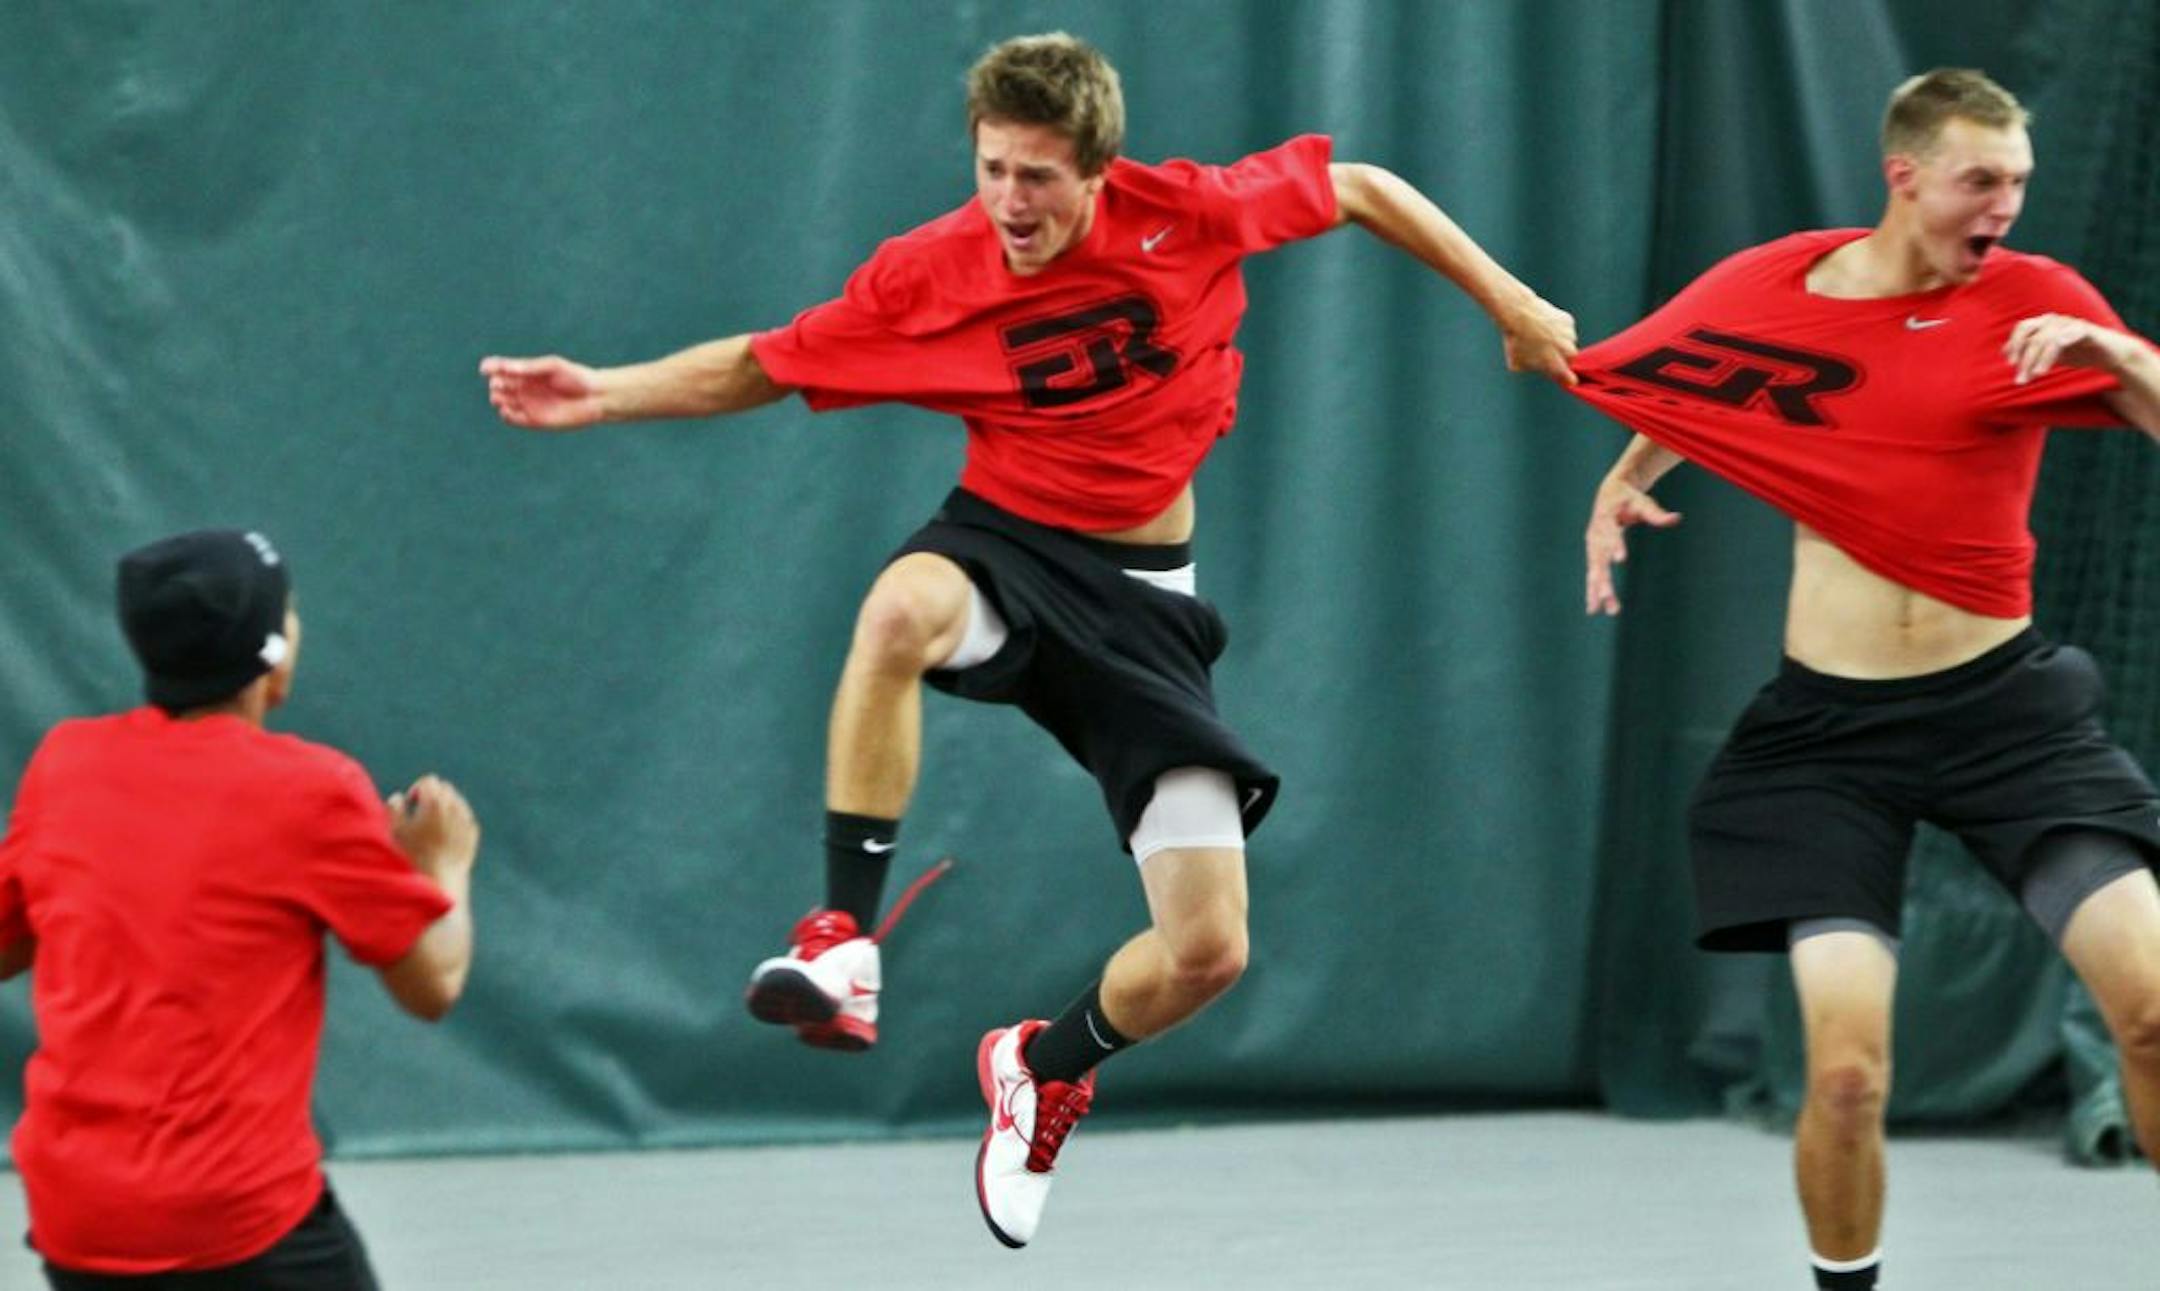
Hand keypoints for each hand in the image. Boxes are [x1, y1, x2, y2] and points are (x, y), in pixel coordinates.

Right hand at [388, 775, 480, 877]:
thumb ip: (394, 808)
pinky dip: (455, 820)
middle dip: (433, 795)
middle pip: (444, 788)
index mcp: (435, 801)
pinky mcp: (473, 832)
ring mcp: (466, 818)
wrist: (439, 878)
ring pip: (457, 801)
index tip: (411, 804)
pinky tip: (444, 836)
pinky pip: (464, 817)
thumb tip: (399, 797)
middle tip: (421, 813)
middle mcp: (454, 806)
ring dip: (445, 807)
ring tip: (432, 825)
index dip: (417, 789)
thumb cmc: (413, 854)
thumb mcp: (395, 829)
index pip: (428, 780)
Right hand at [480, 354, 606, 429]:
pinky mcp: (534, 420)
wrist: (593, 398)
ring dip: (499, 400)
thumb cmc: (575, 377)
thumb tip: (506, 367)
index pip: (501, 368)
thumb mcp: (552, 367)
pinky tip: (507, 411)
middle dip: (496, 385)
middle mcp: (524, 387)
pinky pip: (513, 419)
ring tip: (502, 398)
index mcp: (526, 371)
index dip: (491, 367)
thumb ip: (530, 368)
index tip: (485, 369)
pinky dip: (507, 416)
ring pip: (502, 402)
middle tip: (501, 385)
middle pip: (499, 385)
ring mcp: (527, 403)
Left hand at [1500, 293, 1579, 387]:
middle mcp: (1568, 352)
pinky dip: (1557, 327)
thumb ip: (1531, 368)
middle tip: (1541, 350)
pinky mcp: (1569, 321)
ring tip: (1539, 335)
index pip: (1570, 380)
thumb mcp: (1516, 364)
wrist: (1520, 313)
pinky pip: (1565, 328)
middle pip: (1568, 359)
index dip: (1564, 379)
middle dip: (1558, 357)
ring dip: (1558, 341)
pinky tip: (1543, 324)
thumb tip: (1533, 365)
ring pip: (1567, 342)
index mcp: (1557, 366)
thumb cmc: (1516, 340)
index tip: (1560, 376)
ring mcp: (1570, 336)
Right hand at [1585, 476, 1680, 614]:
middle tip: (1607, 595)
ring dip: (1598, 590)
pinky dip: (1592, 591)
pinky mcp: (1593, 554)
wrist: (1608, 494)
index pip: (1611, 533)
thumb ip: (1656, 513)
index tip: (1621, 559)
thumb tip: (1676, 518)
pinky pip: (1592, 574)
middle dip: (1602, 578)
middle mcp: (1595, 534)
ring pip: (1594, 571)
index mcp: (1606, 518)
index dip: (1615, 546)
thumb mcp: (1643, 502)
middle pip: (1598, 558)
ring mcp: (1592, 546)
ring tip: (1605, 610)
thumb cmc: (1628, 498)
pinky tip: (1593, 609)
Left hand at [2003, 314, 2136, 384]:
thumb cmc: (2078, 352)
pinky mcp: (2087, 330)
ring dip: (2039, 359)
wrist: (2111, 354)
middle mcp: (2056, 320)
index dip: (2014, 344)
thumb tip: (2004, 351)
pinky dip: (2058, 346)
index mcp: (2045, 324)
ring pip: (2048, 338)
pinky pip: (2069, 336)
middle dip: (2025, 358)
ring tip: (2035, 376)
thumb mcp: (2048, 353)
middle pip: (2033, 335)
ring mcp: (2072, 323)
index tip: (2010, 364)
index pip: (2023, 328)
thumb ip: (2028, 351)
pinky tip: (2050, 361)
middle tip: (2021, 379)